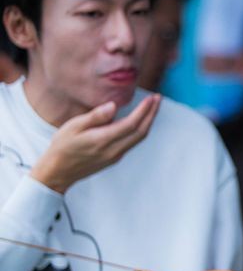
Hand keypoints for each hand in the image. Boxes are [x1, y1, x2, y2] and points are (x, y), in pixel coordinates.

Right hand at [30, 95, 160, 192]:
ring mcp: (116, 156)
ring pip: (139, 138)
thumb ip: (95, 117)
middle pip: (141, 131)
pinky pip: (133, 142)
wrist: (58, 172)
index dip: (144, 110)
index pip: (131, 124)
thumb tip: (113, 106)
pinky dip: (140, 129)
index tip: (152, 98)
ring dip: (148, 122)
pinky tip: (140, 120)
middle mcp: (113, 150)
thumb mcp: (73, 127)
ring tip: (152, 107)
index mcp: (103, 140)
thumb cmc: (62, 146)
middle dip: (152, 114)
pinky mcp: (115, 158)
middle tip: (158, 98)